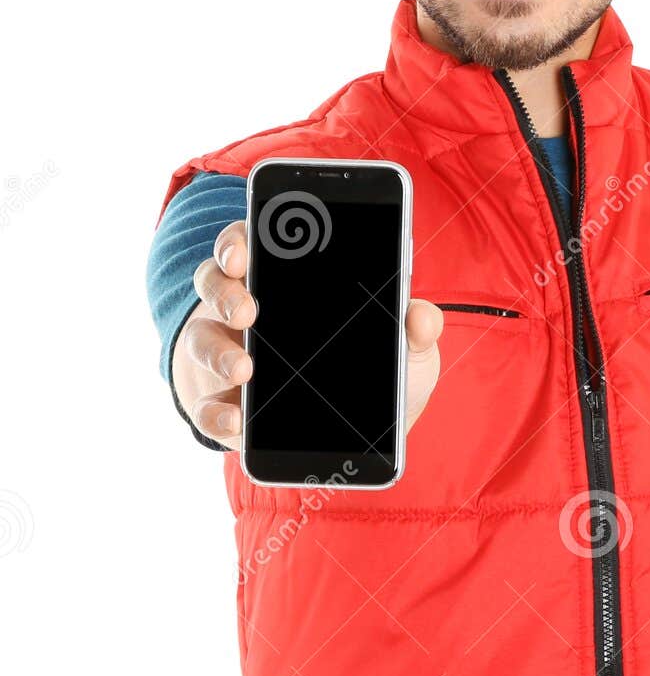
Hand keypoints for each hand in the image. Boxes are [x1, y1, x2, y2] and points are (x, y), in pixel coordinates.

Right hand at [174, 220, 444, 449]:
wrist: (358, 434)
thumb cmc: (378, 375)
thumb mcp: (406, 351)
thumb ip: (416, 331)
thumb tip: (422, 318)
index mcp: (287, 282)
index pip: (251, 242)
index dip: (239, 241)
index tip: (244, 253)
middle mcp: (247, 310)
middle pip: (216, 282)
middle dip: (225, 292)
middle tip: (247, 312)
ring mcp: (228, 356)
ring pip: (201, 339)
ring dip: (218, 352)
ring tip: (244, 369)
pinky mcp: (224, 406)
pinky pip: (205, 406)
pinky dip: (213, 412)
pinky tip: (236, 419)